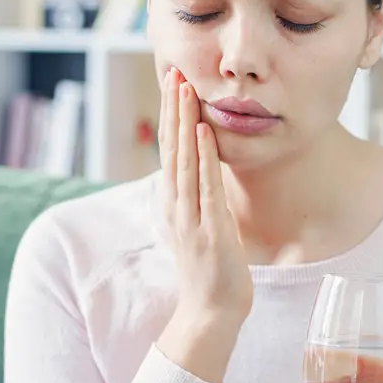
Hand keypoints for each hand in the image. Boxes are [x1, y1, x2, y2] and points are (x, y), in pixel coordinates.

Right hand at [155, 67, 252, 382]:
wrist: (211, 314)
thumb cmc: (212, 272)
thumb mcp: (203, 226)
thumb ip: (201, 199)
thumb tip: (205, 173)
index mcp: (175, 203)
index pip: (170, 150)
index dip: (170, 115)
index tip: (172, 82)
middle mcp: (177, 205)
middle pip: (171, 147)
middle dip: (172, 108)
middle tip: (173, 69)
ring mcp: (191, 217)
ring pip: (184, 159)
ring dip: (184, 122)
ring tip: (185, 88)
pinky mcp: (210, 230)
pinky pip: (207, 186)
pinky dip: (205, 157)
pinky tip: (204, 131)